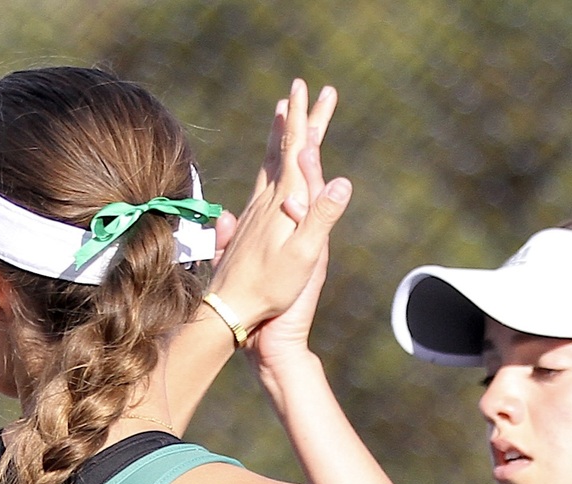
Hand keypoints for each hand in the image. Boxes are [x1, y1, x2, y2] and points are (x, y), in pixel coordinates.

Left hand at [205, 79, 348, 338]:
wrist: (230, 307)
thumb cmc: (270, 288)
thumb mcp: (304, 255)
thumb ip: (321, 217)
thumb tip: (341, 182)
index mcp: (283, 201)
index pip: (295, 149)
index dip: (301, 117)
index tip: (304, 87)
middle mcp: (266, 199)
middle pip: (283, 148)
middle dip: (296, 118)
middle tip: (302, 90)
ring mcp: (255, 211)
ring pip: (269, 162)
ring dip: (280, 136)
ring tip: (283, 116)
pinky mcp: (249, 224)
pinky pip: (262, 182)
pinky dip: (270, 164)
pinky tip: (269, 169)